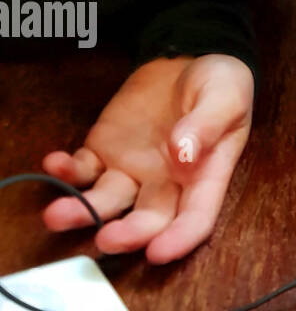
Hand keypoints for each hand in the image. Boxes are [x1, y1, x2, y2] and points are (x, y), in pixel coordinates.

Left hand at [39, 54, 254, 263]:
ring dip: (83, 211)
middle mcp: (168, 184)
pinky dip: (66, 171)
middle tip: (107, 240)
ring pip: (107, 201)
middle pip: (148, 220)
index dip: (178, 239)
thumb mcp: (225, 97)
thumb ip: (206, 124)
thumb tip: (184, 152)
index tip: (158, 252)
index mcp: (205, 176)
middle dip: (128, 234)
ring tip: (57, 215)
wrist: (188, 58)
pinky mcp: (105, 151)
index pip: (195, 218)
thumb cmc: (219, 83)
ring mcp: (133, 170)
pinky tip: (54, 163)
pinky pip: (83, 169)